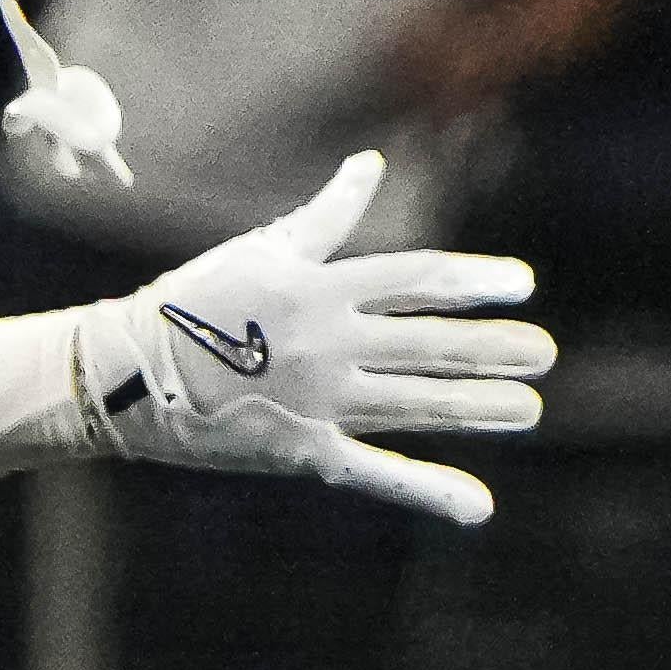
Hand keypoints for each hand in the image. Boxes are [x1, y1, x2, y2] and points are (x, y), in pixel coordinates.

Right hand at [76, 154, 556, 524]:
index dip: (473, 282)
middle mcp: (325, 343)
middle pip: (427, 344)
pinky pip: (376, 471)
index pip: (414, 280)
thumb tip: (370, 165)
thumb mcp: (263, 249)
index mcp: (318, 288)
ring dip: (477, 407)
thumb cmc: (196, 300)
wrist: (126, 374)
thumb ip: (329, 214)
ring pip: (414, 403)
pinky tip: (477, 504)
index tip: (523, 285)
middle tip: (544, 354)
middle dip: (491, 350)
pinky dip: (428, 488)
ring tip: (529, 407)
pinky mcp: (303, 450)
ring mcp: (317, 400)